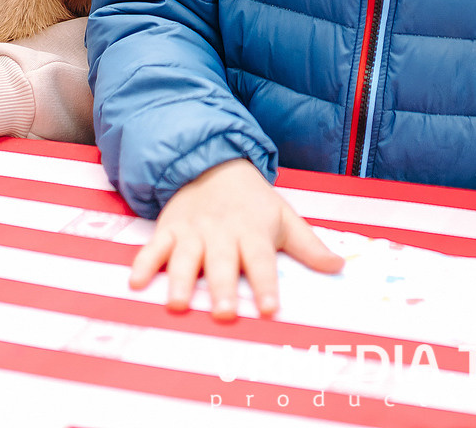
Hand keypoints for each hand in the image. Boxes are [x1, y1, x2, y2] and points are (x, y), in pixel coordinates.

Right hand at [129, 158, 342, 320]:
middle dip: (223, 287)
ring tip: (178, 305)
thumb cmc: (253, 202)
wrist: (212, 163)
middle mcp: (222, 233)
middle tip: (225, 313)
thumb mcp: (285, 217)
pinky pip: (154, 247)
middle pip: (223, 263)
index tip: (270, 308)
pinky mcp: (168, 229)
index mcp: (253, 231)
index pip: (262, 260)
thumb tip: (339, 266)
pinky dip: (144, 263)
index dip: (266, 284)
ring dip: (181, 280)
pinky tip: (136, 282)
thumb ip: (309, 246)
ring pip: (186, 257)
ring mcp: (192, 232)